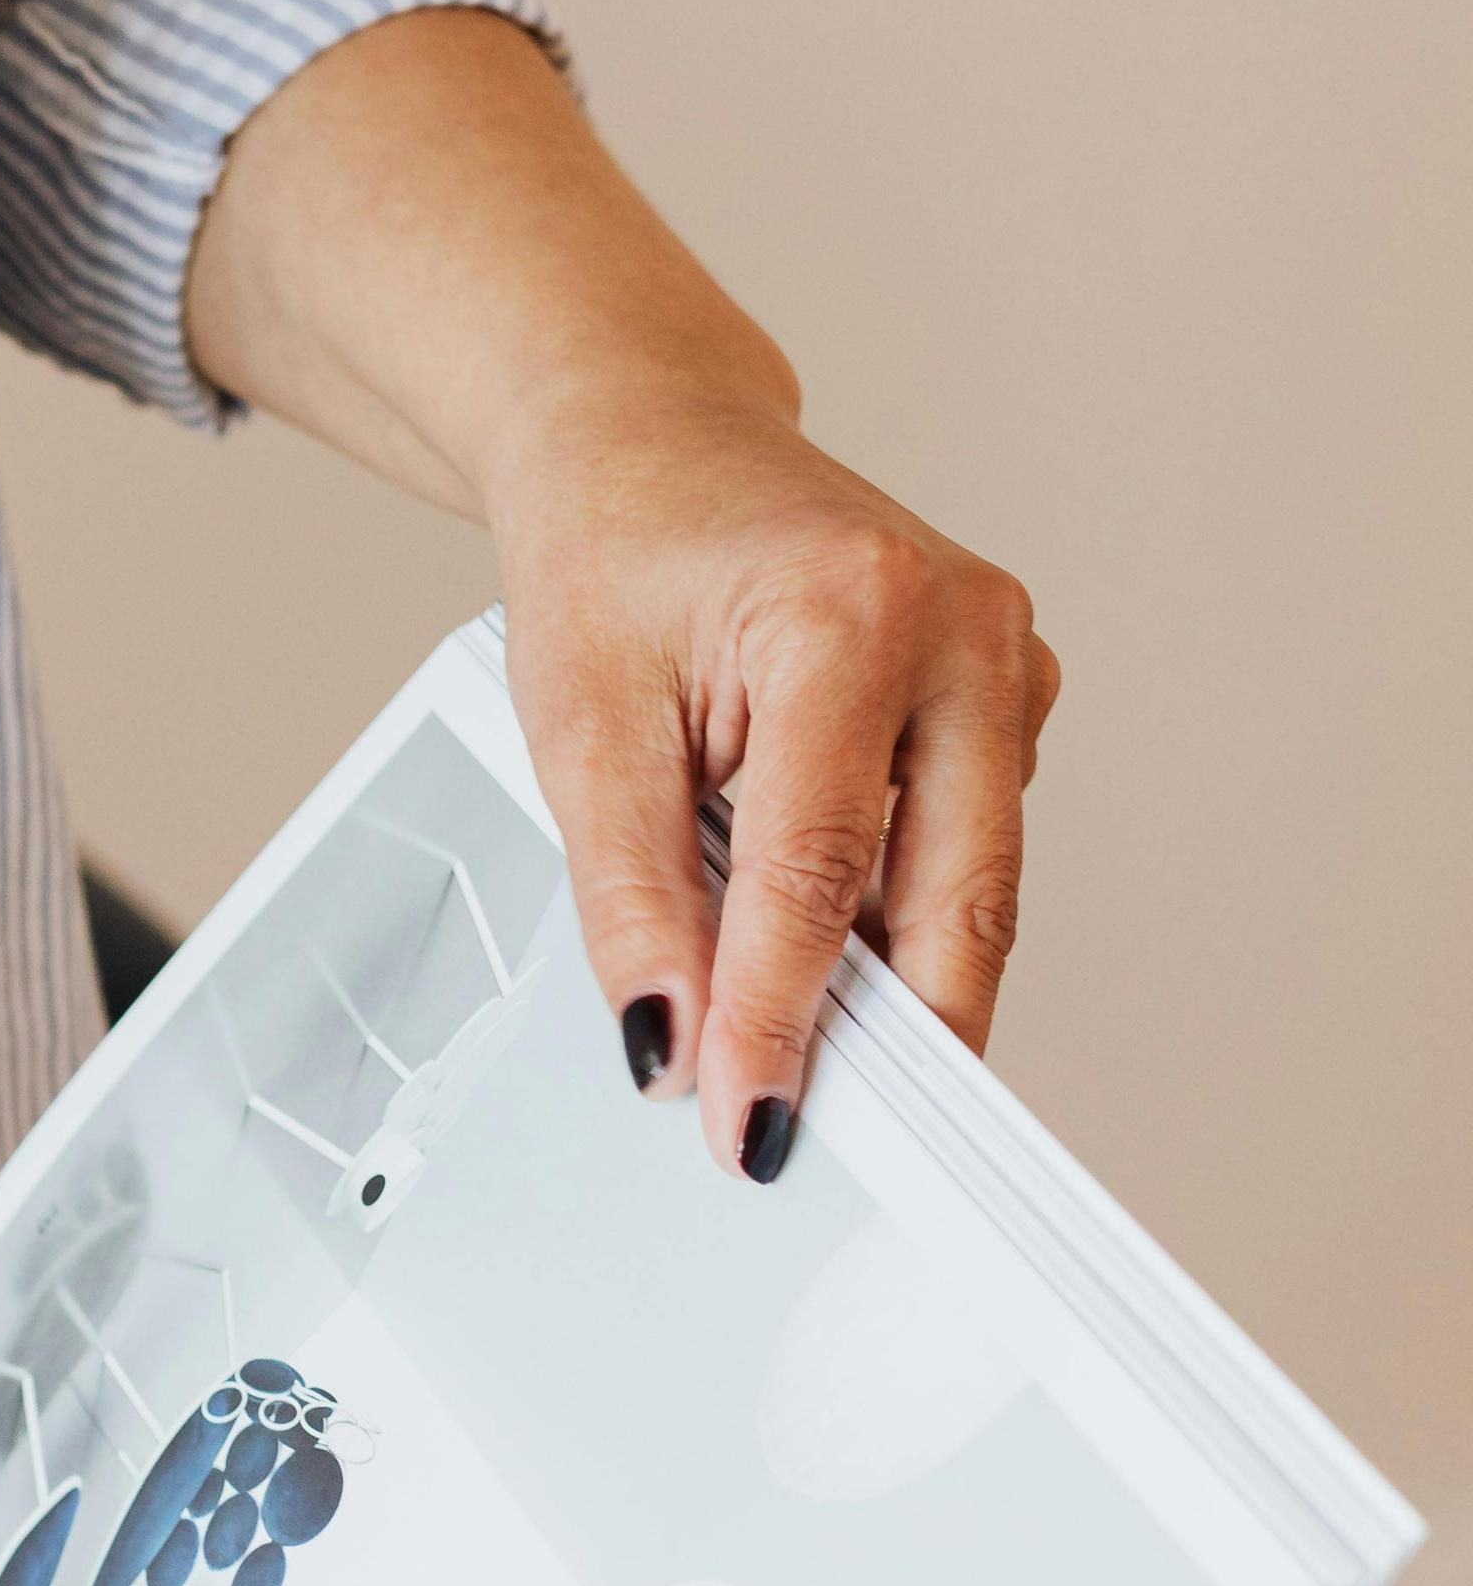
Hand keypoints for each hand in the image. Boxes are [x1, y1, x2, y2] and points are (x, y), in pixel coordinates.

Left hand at [492, 396, 1059, 1177]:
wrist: (651, 446)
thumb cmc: (613, 555)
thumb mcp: (580, 728)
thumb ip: (631, 896)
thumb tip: (670, 1041)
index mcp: (854, 613)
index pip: (823, 872)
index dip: (785, 1019)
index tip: (748, 1123)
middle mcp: (963, 631)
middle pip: (952, 897)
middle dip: (891, 1039)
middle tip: (816, 1139)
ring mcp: (1005, 663)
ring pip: (971, 888)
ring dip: (892, 984)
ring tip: (800, 1056)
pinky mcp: (1005, 700)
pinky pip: (965, 852)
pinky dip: (894, 920)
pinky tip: (826, 955)